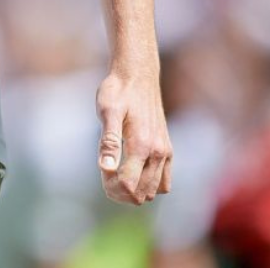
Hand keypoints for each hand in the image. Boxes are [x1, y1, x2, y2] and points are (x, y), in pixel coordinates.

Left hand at [96, 70, 172, 204]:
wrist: (138, 75)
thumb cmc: (118, 91)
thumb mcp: (107, 111)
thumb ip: (108, 140)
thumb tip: (105, 168)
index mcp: (142, 145)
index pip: (128, 185)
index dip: (110, 186)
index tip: (101, 170)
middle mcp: (158, 153)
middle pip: (141, 194)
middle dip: (120, 192)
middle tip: (106, 173)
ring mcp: (165, 153)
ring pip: (153, 191)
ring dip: (134, 191)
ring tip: (118, 173)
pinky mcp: (168, 150)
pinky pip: (164, 182)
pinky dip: (149, 184)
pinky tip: (133, 170)